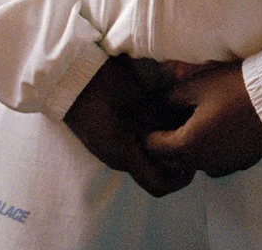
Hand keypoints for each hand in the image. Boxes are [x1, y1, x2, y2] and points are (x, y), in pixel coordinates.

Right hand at [63, 55, 195, 195]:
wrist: (68, 77)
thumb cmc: (103, 86)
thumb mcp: (137, 99)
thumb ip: (160, 117)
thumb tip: (181, 127)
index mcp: (125, 155)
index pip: (158, 185)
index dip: (180, 179)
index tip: (194, 159)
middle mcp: (116, 159)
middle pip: (152, 174)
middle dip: (172, 160)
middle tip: (187, 137)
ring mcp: (108, 149)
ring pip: (141, 160)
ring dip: (159, 149)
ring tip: (173, 124)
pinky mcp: (104, 138)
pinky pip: (130, 148)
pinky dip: (146, 141)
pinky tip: (153, 118)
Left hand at [144, 61, 261, 178]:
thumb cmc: (233, 89)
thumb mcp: (196, 85)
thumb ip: (170, 98)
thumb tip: (157, 105)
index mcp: (187, 146)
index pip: (153, 146)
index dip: (146, 130)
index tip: (147, 115)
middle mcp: (203, 163)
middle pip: (174, 155)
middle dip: (167, 137)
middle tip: (169, 114)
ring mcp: (224, 166)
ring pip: (196, 158)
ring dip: (190, 142)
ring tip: (194, 117)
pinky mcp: (241, 163)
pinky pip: (216, 158)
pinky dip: (210, 145)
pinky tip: (217, 124)